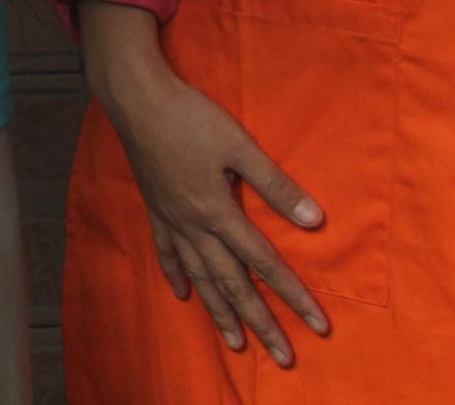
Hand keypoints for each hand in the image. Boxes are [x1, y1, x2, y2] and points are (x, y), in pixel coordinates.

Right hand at [80, 3, 331, 369]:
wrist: (136, 98)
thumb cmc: (190, 117)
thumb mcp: (240, 145)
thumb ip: (276, 186)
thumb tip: (316, 221)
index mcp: (217, 211)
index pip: (264, 263)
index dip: (294, 296)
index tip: (318, 326)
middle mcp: (194, 225)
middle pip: (232, 283)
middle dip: (260, 322)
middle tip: (282, 357)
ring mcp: (171, 220)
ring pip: (200, 277)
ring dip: (219, 312)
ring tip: (235, 343)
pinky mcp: (155, 208)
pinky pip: (167, 252)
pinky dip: (176, 276)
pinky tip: (184, 295)